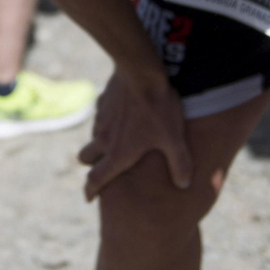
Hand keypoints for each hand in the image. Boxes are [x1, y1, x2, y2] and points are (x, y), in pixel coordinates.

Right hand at [77, 68, 191, 200]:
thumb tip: (184, 184)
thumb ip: (180, 164)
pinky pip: (100, 115)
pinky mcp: (103, 101)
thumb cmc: (158, 108)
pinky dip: (106, 121)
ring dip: (99, 141)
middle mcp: (104, 139)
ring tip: (116, 140)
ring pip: (93, 135)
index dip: (90, 191)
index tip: (88, 198)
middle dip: (90, 165)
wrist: (142, 71)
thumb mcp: (174, 139)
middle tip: (101, 167)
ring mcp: (101, 118)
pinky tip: (122, 114)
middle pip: (85, 158)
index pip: (96, 179)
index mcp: (118, 154)